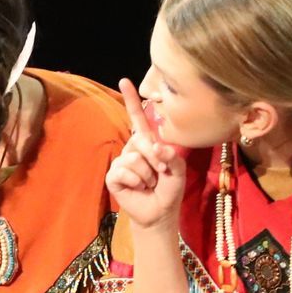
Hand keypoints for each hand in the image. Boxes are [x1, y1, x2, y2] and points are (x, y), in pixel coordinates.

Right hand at [105, 79, 185, 230]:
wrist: (160, 212)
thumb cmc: (169, 188)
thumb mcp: (178, 169)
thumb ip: (171, 155)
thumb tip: (157, 148)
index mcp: (148, 142)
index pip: (138, 118)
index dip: (131, 100)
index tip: (124, 81)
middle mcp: (133, 148)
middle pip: (141, 141)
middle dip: (155, 158)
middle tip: (161, 173)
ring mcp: (121, 162)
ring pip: (134, 159)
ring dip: (147, 175)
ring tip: (149, 183)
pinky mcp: (113, 176)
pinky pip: (124, 172)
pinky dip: (136, 182)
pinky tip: (138, 188)